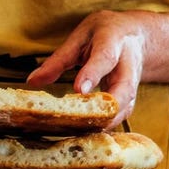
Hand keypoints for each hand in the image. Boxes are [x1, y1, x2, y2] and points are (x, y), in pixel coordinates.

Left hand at [26, 10, 145, 128]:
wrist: (137, 37)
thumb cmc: (104, 33)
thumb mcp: (80, 37)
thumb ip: (58, 60)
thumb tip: (32, 82)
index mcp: (113, 42)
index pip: (105, 59)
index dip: (93, 75)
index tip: (78, 90)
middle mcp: (129, 65)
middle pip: (124, 90)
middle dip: (107, 109)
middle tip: (82, 124)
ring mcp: (134, 83)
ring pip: (126, 106)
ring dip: (106, 122)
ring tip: (81, 134)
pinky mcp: (131, 97)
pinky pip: (122, 114)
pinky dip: (108, 125)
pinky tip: (90, 134)